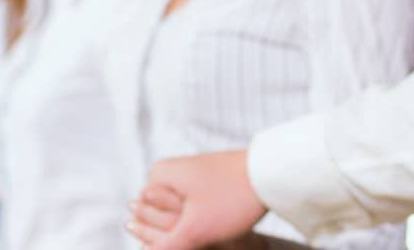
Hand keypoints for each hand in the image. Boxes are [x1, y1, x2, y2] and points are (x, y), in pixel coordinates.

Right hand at [128, 150, 265, 249]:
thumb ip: (164, 248)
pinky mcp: (208, 182)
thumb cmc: (232, 197)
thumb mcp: (195, 230)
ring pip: (178, 216)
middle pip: (159, 216)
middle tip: (211, 217)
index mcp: (159, 174)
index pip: (141, 217)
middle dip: (177, 230)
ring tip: (219, 219)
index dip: (166, 232)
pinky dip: (205, 220)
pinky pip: (195, 209)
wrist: (272, 173)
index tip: (200, 218)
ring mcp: (190, 175)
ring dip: (194, 227)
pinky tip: (225, 221)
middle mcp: (171, 171)